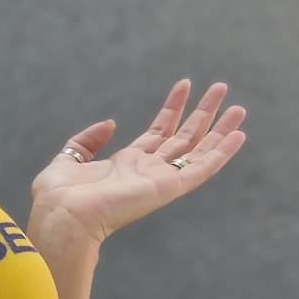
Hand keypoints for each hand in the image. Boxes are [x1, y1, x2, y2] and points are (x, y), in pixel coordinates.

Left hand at [30, 79, 247, 246]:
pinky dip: (221, 152)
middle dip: (204, 113)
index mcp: (127, 165)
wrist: (63, 214)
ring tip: (239, 107)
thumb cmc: (60, 195)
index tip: (185, 84)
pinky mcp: (169, 187)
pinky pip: (202, 167)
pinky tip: (239, 135)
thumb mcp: (70, 157)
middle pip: (185, 137)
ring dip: (220, 128)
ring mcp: (161, 179)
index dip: (173, 108)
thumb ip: (88, 140)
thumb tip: (110, 124)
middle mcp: (149, 171)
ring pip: (199, 150)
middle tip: (222, 89)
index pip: (159, 132)